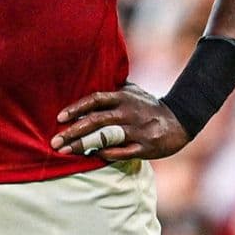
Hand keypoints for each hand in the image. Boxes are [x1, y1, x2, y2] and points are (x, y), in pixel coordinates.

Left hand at [51, 83, 189, 160]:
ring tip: (65, 151)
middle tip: (54, 141)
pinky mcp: (145, 147)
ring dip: (83, 145)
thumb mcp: (132, 91)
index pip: (95, 99)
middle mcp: (128, 112)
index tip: (59, 118)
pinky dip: (106, 154)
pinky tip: (91, 156)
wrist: (180, 120)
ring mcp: (137, 130)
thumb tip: (89, 78)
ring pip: (105, 137)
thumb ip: (112, 87)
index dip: (76, 108)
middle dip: (72, 132)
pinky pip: (122, 152)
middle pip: (96, 121)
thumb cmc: (148, 105)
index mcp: (123, 97)